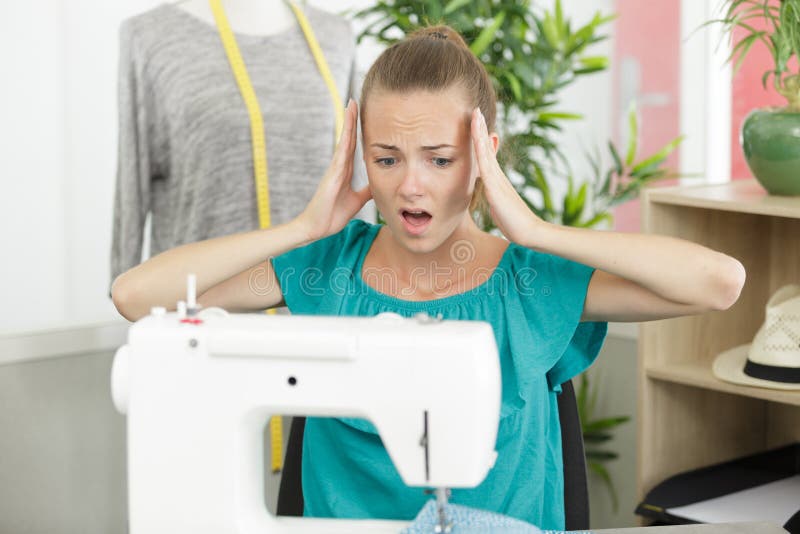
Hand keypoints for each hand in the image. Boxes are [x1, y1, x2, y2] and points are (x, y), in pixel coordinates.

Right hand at [297, 99, 371, 241]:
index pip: (354, 145)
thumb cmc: (332, 214)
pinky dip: (345, 138)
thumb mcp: (357, 200)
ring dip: (348, 122)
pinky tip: (349, 126)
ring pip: (344, 140)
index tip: (364, 114)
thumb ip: (366, 190)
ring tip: (352, 104)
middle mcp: (339, 165)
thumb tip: (379, 183)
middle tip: (357, 99)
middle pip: (349, 137)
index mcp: (345, 170)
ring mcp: (335, 168)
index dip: (359, 129)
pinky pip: (341, 152)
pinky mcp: (332, 174)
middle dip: (353, 119)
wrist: (316, 228)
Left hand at [470, 107, 544, 244]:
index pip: (486, 155)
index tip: (476, 123)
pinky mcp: (495, 186)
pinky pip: (485, 164)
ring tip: (475, 115)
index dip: (480, 139)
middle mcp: (497, 175)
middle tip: (475, 110)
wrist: (528, 232)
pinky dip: (481, 149)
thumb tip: (492, 194)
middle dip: (480, 129)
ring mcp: (497, 179)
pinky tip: (478, 137)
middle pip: (486, 147)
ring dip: (480, 132)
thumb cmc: (514, 223)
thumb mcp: (499, 205)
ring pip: (485, 151)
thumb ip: (495, 197)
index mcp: (496, 179)